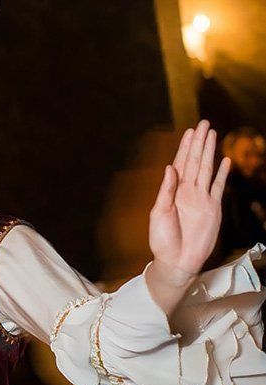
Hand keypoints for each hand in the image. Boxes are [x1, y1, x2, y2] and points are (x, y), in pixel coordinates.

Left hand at [148, 119, 229, 278]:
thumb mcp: (159, 213)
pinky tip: (226, 161)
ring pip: (207, 169)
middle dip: (199, 143)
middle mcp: (188, 192)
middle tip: (204, 124)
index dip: (185, 147)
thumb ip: (166, 190)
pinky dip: (222, 174)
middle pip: (195, 161)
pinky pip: (218, 187)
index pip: (181, 164)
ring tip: (213, 134)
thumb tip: (170, 167)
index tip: (190, 131)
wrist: (176, 261)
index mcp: (172, 191)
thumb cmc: (162, 240)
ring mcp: (201, 199)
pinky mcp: (213, 208)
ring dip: (210, 152)